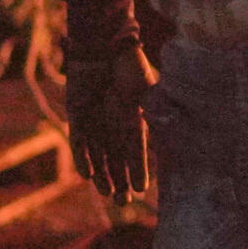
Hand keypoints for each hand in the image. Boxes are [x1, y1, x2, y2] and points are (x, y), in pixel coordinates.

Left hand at [64, 42, 153, 203]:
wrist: (103, 46)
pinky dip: (83, 159)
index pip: (137, 152)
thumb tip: (170, 126)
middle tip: (123, 202)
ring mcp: (95, 121)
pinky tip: (87, 175)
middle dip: (120, 180)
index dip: (139, 171)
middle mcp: (113, 124)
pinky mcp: (77, 115)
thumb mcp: (148, 89)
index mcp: (133, 119)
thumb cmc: (129, 65)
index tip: (143, 189)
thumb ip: (155, 109)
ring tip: (107, 193)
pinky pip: (79, 143)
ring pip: (98, 156)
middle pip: (116, 159)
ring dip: (102, 175)